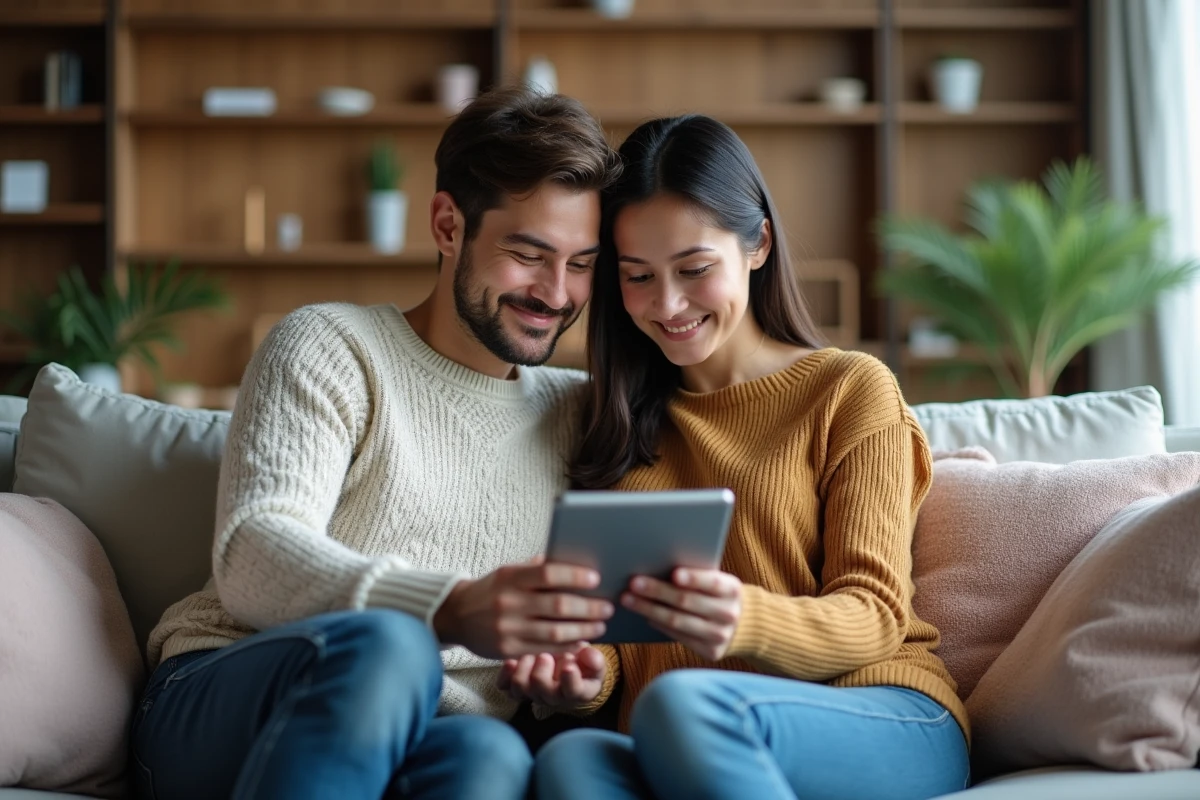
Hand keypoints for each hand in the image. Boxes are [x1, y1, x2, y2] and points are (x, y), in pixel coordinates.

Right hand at [433, 559, 613, 659]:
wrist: (456, 615)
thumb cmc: (491, 589)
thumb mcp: (508, 571)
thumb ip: (536, 568)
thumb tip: (573, 562)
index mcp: (510, 577)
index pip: (548, 574)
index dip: (575, 576)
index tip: (596, 579)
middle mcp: (508, 602)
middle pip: (557, 606)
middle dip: (588, 608)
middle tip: (607, 606)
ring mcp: (508, 629)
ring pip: (555, 632)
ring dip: (583, 630)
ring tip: (600, 625)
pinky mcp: (508, 650)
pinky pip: (544, 649)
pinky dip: (567, 646)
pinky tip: (581, 641)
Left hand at [496, 646, 606, 707]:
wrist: (567, 668)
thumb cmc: (582, 664)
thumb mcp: (594, 660)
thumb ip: (594, 659)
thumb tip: (590, 655)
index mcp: (577, 691)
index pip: (573, 691)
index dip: (571, 680)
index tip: (570, 665)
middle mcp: (553, 697)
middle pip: (542, 689)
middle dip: (542, 671)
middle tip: (546, 656)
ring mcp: (533, 693)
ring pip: (520, 688)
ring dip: (524, 669)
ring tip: (531, 656)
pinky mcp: (516, 688)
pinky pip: (504, 686)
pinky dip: (505, 674)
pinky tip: (511, 662)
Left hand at [622, 568, 742, 660]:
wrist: (743, 625)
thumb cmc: (718, 594)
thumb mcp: (718, 582)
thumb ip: (697, 576)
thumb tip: (658, 564)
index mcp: (733, 590)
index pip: (712, 583)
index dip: (694, 578)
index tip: (674, 573)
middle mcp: (729, 614)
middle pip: (687, 602)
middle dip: (657, 591)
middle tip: (633, 583)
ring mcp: (720, 635)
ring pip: (677, 621)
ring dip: (649, 609)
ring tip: (628, 599)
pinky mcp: (710, 651)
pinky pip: (678, 636)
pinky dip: (658, 624)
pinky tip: (644, 614)